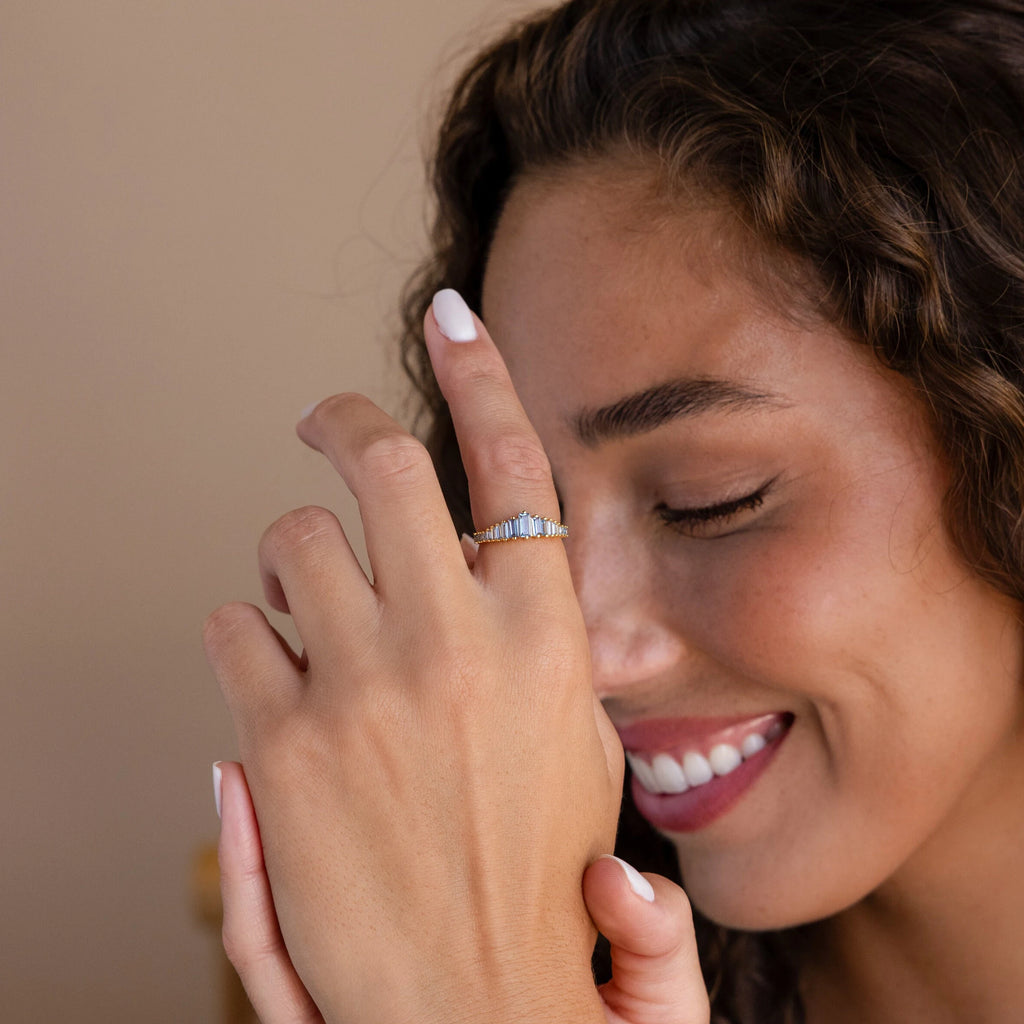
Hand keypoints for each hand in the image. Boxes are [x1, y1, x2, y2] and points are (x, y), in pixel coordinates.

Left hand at [204, 293, 623, 1022]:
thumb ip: (532, 639)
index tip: (450, 317)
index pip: (515, 467)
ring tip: (308, 599)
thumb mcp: (578, 737)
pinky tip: (279, 682)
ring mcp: (363, 688)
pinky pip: (233, 627)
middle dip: (344, 425)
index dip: (481, 375)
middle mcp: (457, 642)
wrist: (480, 1005)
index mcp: (544, 636)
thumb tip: (479, 564)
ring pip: (290, 535)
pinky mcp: (282, 744)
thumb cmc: (536, 871)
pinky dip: (248, 637)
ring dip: (293, 553)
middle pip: (381, 465)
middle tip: (325, 422)